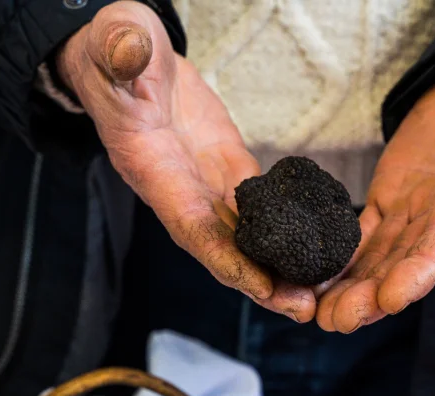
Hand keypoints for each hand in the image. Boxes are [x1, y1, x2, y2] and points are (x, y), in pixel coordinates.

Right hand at [57, 1, 315, 320]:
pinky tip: (315, 246)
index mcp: (154, 172)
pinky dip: (287, 229)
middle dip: (262, 282)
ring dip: (279, 266)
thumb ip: (122, 54)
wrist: (135, 62)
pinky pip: (262, 206)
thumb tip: (130, 51)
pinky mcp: (231, 170)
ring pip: (247, 236)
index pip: (192, 227)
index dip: (226, 260)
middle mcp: (183, 191)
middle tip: (304, 308)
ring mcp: (209, 184)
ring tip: (317, 291)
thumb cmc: (118, 58)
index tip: (263, 288)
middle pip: (225, 248)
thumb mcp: (116, 48)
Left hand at [317, 14, 434, 332]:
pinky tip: (313, 281)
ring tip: (316, 315)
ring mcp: (417, 214)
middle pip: (409, 262)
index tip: (392, 299)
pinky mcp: (391, 205)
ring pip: (382, 259)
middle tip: (337, 321)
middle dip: (374, 294)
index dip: (423, 269)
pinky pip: (363, 239)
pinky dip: (341, 261)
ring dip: (351, 289)